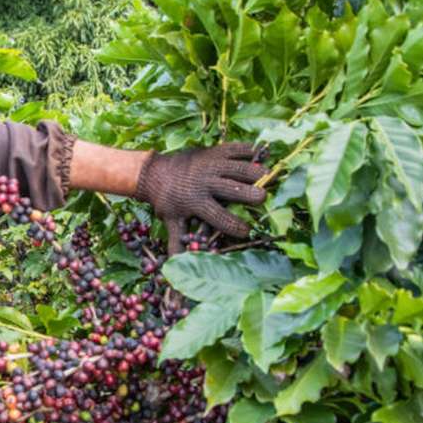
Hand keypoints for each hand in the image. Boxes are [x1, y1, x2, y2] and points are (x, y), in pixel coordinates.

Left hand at [135, 143, 267, 249]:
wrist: (154, 172)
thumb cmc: (167, 200)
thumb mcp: (171, 221)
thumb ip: (177, 243)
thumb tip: (175, 274)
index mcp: (195, 202)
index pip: (218, 217)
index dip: (234, 226)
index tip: (247, 231)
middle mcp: (204, 182)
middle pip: (231, 189)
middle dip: (248, 193)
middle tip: (263, 197)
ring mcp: (209, 165)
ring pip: (235, 167)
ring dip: (252, 170)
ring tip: (268, 174)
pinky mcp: (213, 151)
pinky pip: (232, 149)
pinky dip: (246, 150)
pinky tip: (259, 153)